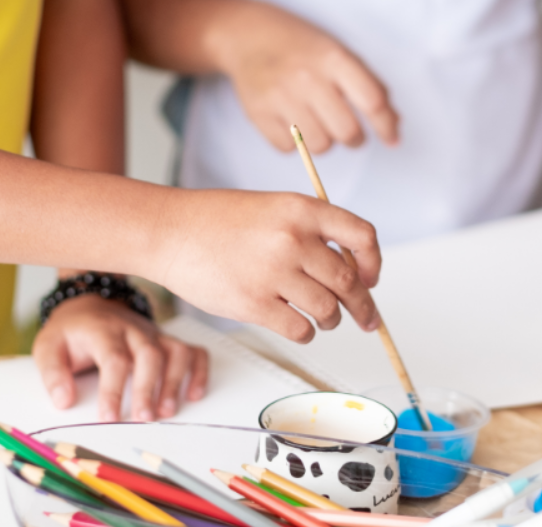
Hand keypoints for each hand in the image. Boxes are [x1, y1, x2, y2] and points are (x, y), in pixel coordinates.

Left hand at [33, 295, 209, 421]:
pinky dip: (199, 371)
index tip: (108, 417)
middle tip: (143, 418)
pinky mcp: (166, 340)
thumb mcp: (48, 346)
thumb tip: (63, 401)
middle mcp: (133, 330)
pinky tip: (195, 394)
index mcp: (103, 330)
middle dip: (148, 388)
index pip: (114, 359)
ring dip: (175, 382)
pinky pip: (193, 351)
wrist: (90, 305)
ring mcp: (154, 334)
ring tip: (167, 411)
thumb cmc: (72, 332)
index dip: (113, 390)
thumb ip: (53, 374)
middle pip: (149, 355)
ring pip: (175, 352)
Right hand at [145, 188, 381, 342]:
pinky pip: (300, 329)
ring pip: (327, 310)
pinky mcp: (254, 304)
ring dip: (330, 320)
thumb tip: (349, 271)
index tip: (371, 279)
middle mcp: (292, 239)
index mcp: (301, 209)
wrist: (170, 231)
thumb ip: (310, 231)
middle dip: (363, 305)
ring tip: (323, 318)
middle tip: (367, 319)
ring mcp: (273, 272)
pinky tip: (298, 325)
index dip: (372, 263)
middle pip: (348, 282)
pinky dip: (305, 332)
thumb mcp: (272, 208)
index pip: (362, 236)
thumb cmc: (217, 221)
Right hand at [215, 3, 398, 153]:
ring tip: (318, 123)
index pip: (372, 101)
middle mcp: (307, 77)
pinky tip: (293, 122)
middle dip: (354, 138)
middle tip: (350, 132)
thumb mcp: (338, 52)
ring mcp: (280, 96)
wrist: (247, 35)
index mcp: (333, 58)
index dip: (386, 125)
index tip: (391, 138)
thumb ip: (369, 85)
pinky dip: (296, 143)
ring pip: (320, 146)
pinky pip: (289, 149)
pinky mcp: (258, 113)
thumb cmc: (301, 46)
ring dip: (325, 141)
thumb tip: (394, 123)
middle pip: (347, 131)